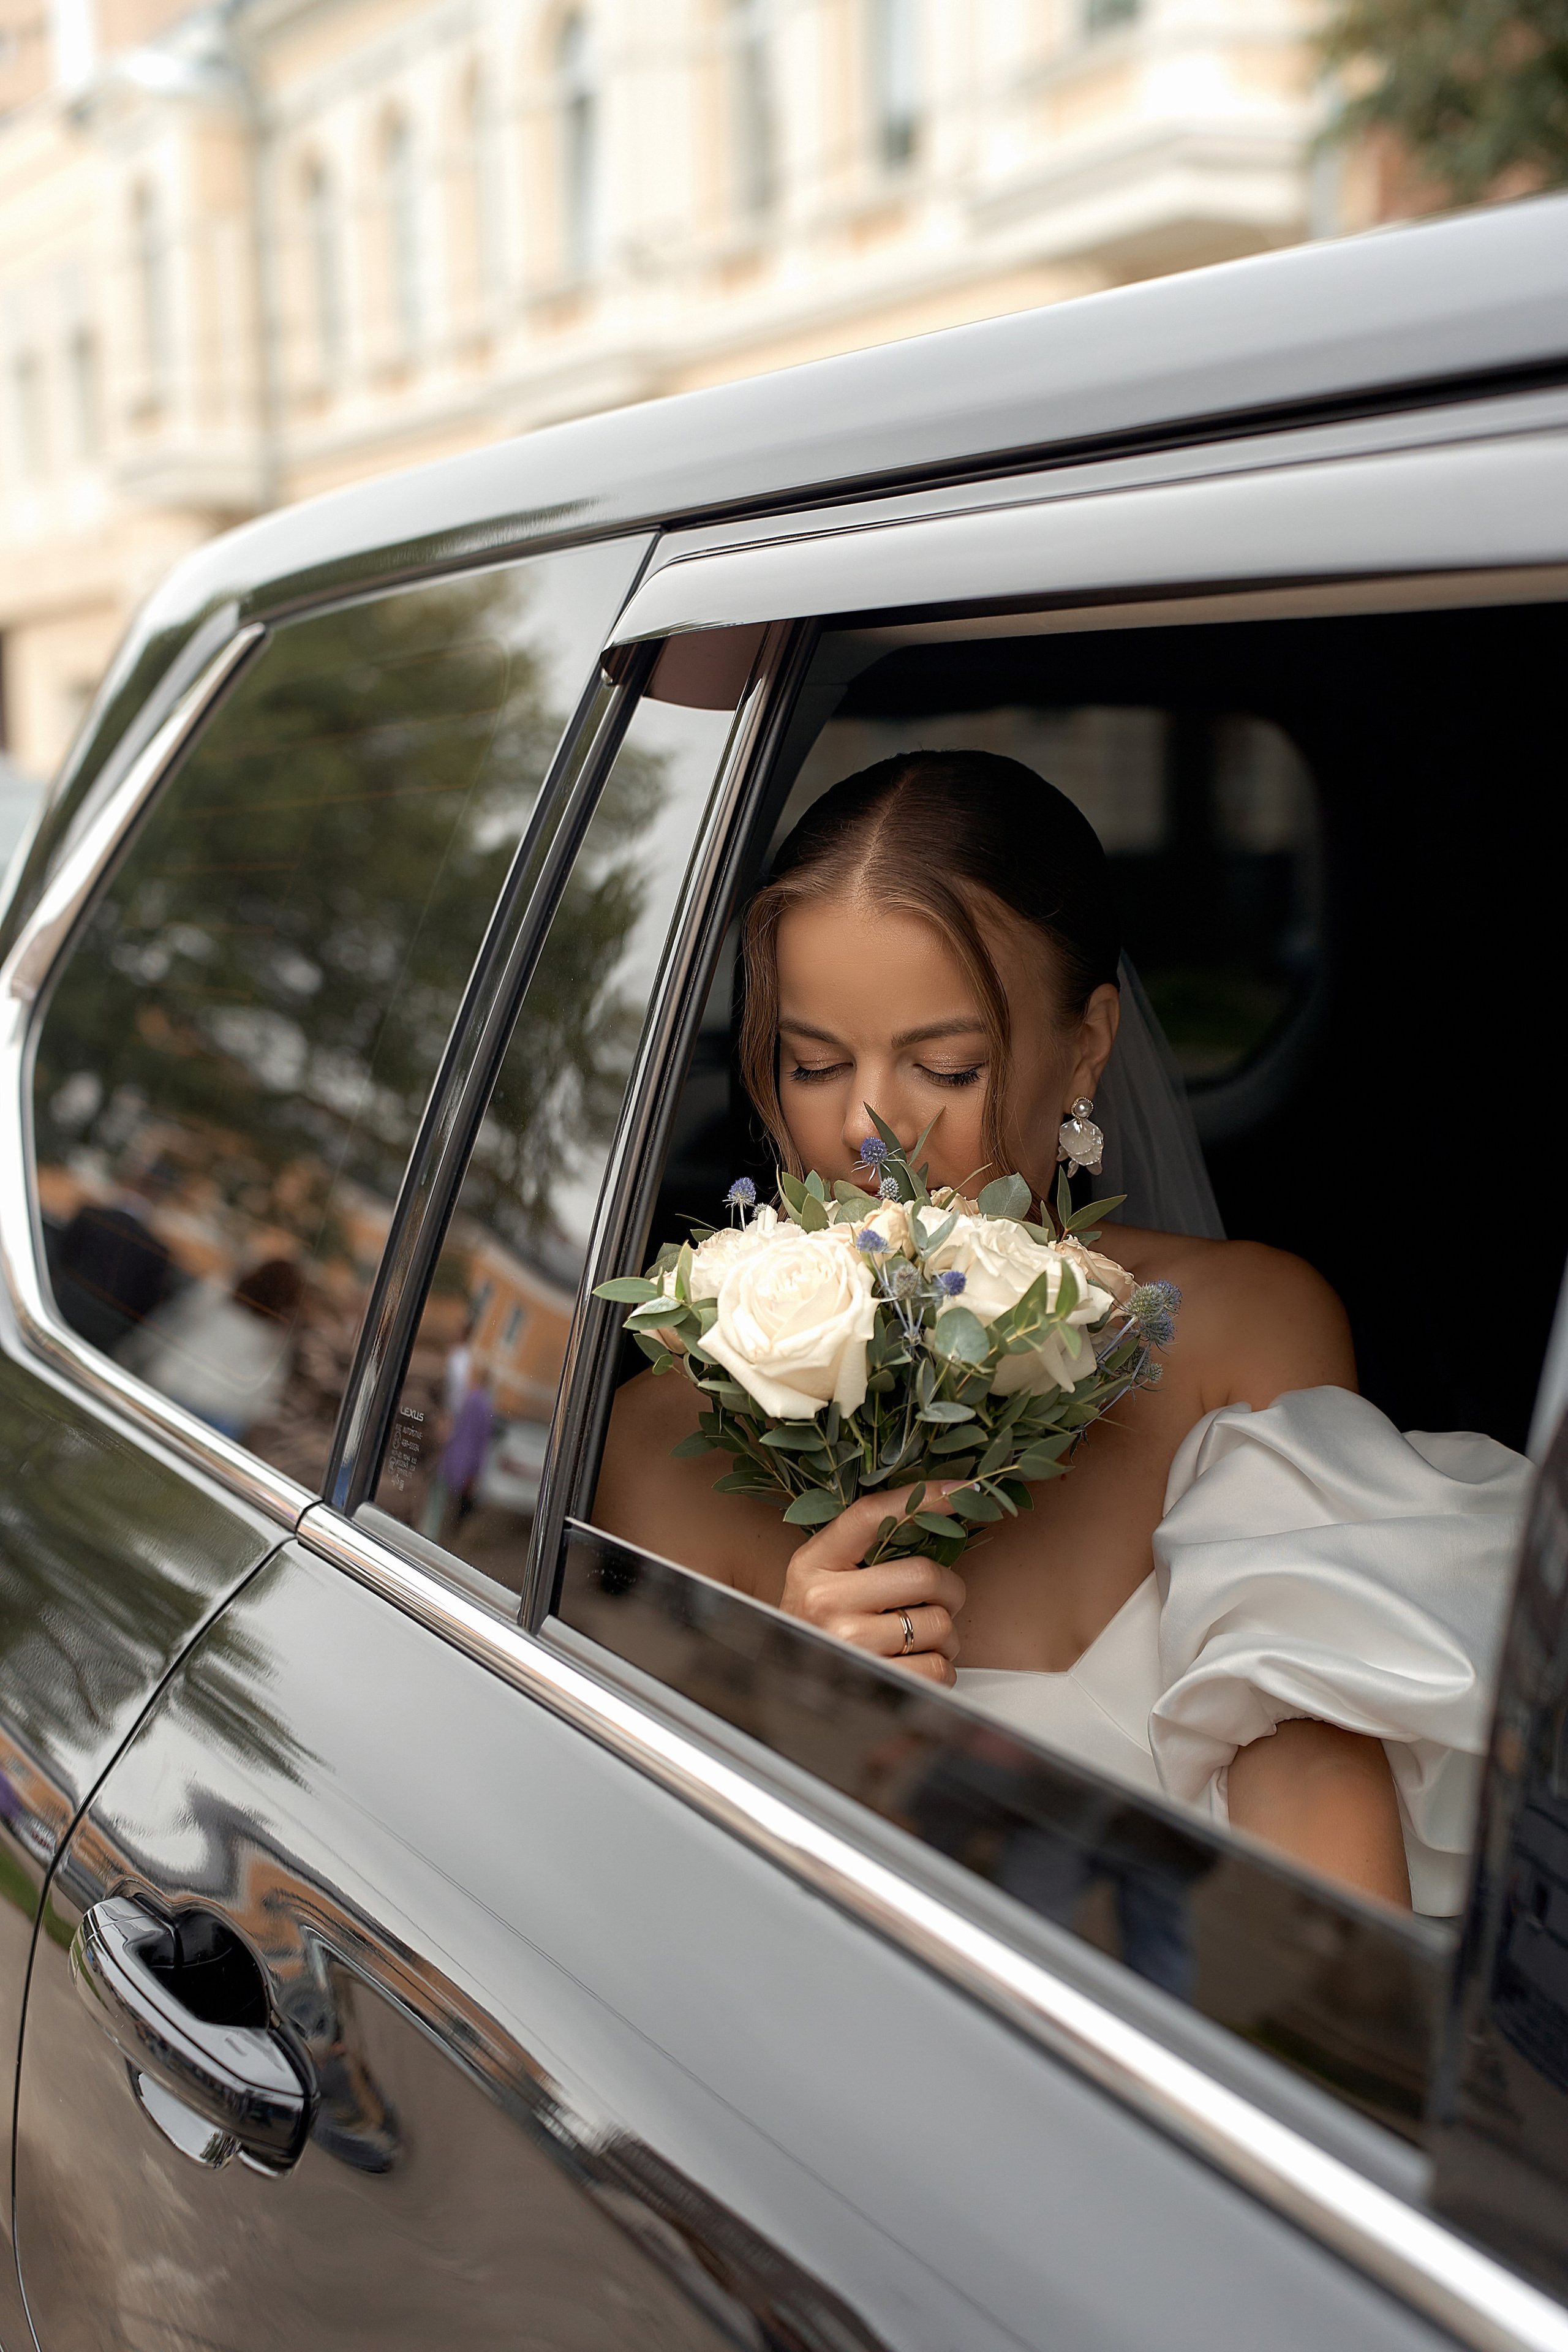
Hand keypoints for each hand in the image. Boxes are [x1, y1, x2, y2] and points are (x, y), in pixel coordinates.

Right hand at [780, 1484, 966, 1685]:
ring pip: (940, 1625)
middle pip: (926, 1575)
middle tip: (936, 1600)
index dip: (922, 1498)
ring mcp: (850, 1645)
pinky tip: (913, 1666)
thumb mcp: (824, 1578)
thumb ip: (866, 1548)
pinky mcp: (876, 1683)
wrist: (792, 1689)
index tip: (961, 1488)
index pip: (871, 1516)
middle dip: (948, 1590)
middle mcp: (826, 1601)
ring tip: (916, 1640)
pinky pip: (939, 1668)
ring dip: (944, 1636)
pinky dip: (939, 1669)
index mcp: (813, 1564)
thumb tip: (940, 1507)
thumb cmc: (820, 1628)